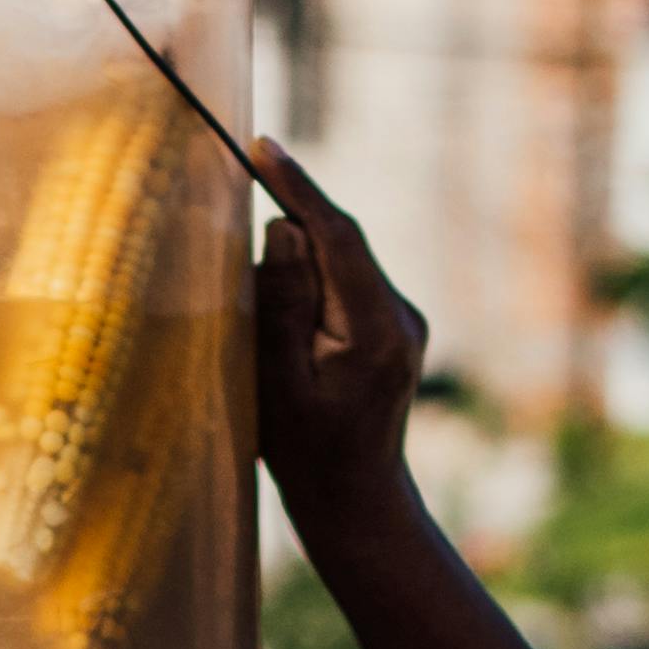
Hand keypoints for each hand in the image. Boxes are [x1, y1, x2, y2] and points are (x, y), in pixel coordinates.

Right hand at [252, 144, 427, 550]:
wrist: (357, 503)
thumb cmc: (307, 456)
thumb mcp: (278, 384)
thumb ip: (282, 304)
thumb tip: (286, 230)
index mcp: (377, 330)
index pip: (337, 236)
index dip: (298, 187)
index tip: (262, 145)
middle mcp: (402, 317)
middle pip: (339, 244)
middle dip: (291, 225)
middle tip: (243, 227)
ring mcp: (405, 322)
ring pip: (341, 264)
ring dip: (298, 265)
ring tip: (268, 325)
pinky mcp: (395, 328)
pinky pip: (346, 286)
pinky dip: (312, 286)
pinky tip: (288, 330)